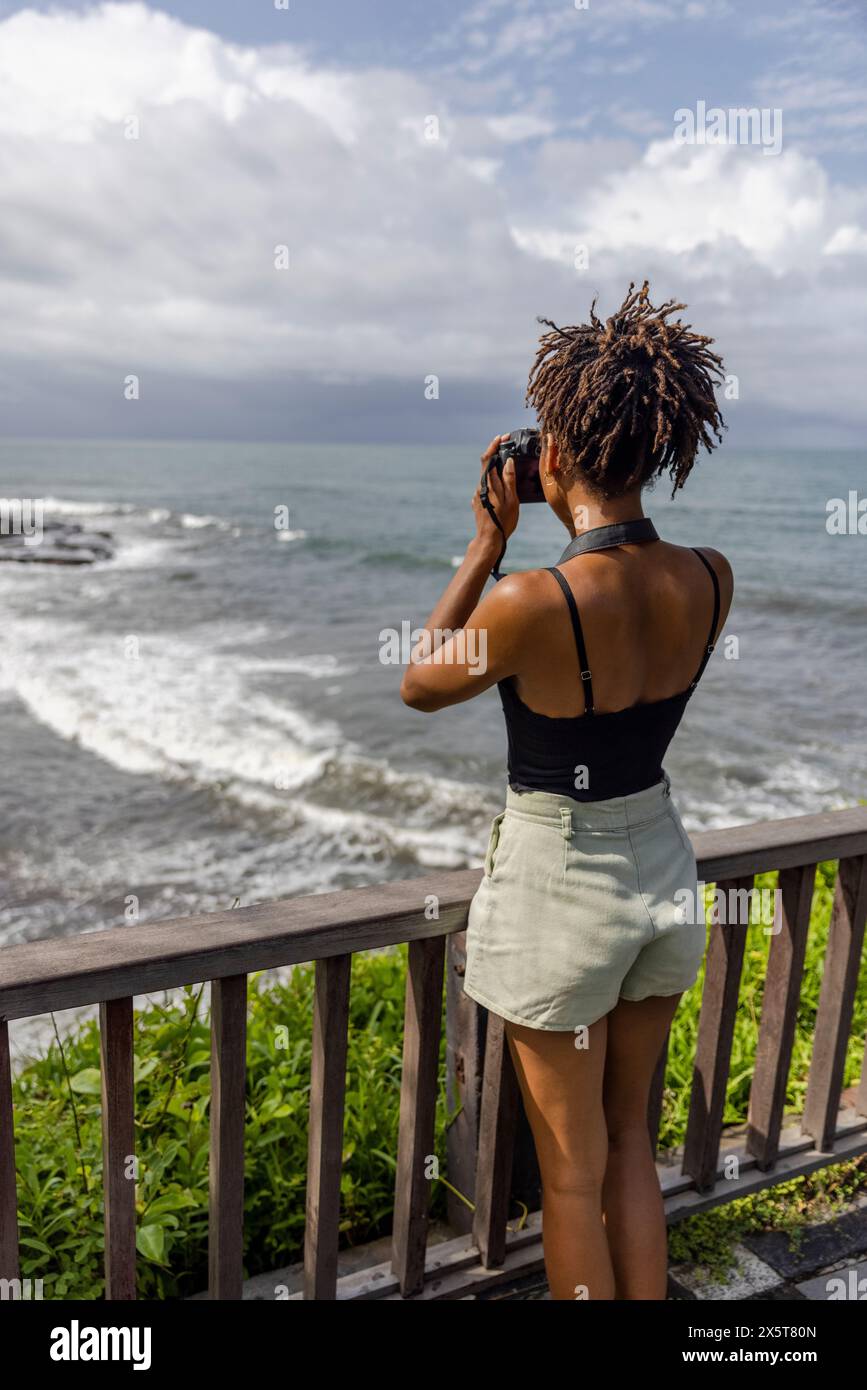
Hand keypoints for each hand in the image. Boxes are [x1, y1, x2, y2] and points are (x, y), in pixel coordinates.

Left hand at [471, 434, 518, 554]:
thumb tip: (508, 461)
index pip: (488, 457)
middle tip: (509, 449)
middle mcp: (480, 486)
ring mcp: (478, 494)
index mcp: (488, 483)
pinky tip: (503, 488)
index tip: (502, 438)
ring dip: (497, 469)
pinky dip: (495, 481)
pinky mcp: (478, 501)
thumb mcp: (512, 499)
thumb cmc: (503, 520)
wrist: (489, 539)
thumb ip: (509, 479)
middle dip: (497, 455)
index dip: (494, 445)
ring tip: (510, 470)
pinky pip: (487, 486)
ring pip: (487, 476)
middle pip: (487, 465)